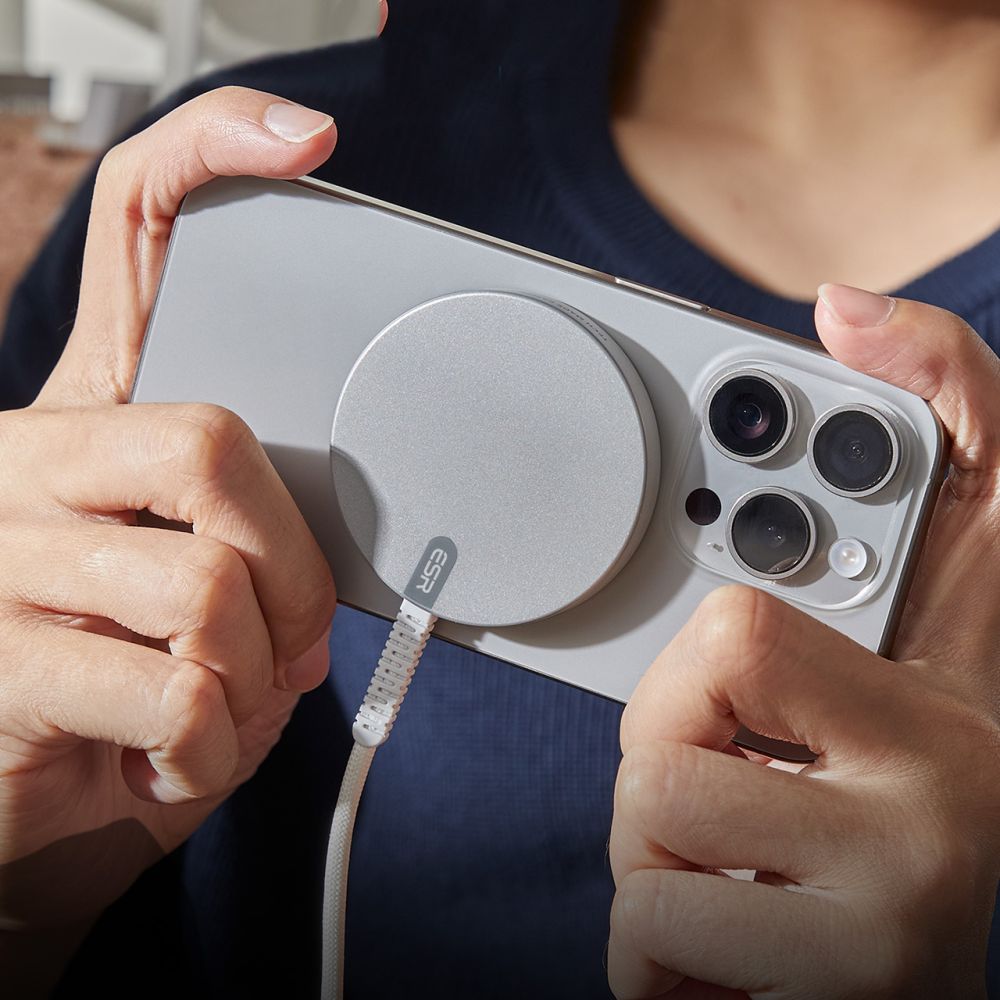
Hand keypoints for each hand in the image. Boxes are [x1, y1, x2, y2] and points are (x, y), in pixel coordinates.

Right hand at [0, 83, 356, 991]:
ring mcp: (2, 559)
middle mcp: (28, 466)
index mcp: (89, 427)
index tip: (299, 139)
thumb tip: (319, 611)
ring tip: (225, 710)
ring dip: (257, 673)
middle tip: (293, 636)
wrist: (27, 824)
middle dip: (292, 566)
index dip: (210, 160)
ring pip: (206, 584)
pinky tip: (172, 762)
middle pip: (213, 440)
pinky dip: (209, 748)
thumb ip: (254, 571)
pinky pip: (174, 694)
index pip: (135, 240)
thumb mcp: (197, 615)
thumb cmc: (122, 708)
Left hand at [608, 285, 999, 999]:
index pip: (735, 635)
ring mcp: (883, 946)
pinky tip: (733, 943)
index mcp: (952, 706)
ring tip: (743, 871)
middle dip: (662, 768)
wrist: (959, 942)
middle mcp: (939, 827)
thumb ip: (950, 411)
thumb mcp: (981, 566)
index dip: (694, 665)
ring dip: (659, 868)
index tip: (725, 693)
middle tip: (736, 787)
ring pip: (646, 866)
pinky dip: (656, 963)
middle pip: (660, 764)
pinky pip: (645, 968)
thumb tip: (849, 310)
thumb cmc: (948, 753)